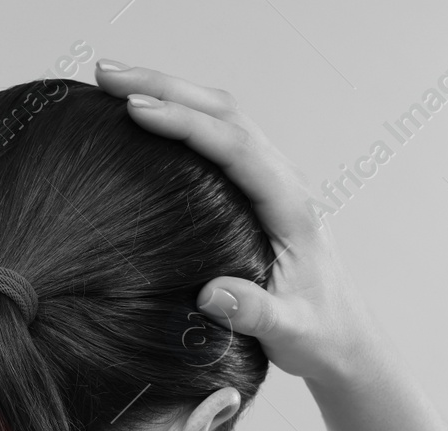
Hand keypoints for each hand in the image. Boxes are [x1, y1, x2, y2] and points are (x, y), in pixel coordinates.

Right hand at [95, 62, 384, 385]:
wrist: (342, 338)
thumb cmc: (318, 333)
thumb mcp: (290, 332)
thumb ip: (255, 313)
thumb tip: (213, 295)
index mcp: (291, 205)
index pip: (234, 147)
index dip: (185, 124)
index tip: (136, 110)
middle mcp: (282, 180)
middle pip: (223, 112)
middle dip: (164, 87)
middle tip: (105, 75)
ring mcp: (270, 179)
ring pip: (219, 115)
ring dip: (168, 91)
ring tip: (111, 83)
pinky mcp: (256, 187)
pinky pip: (217, 135)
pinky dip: (179, 113)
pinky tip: (144, 114)